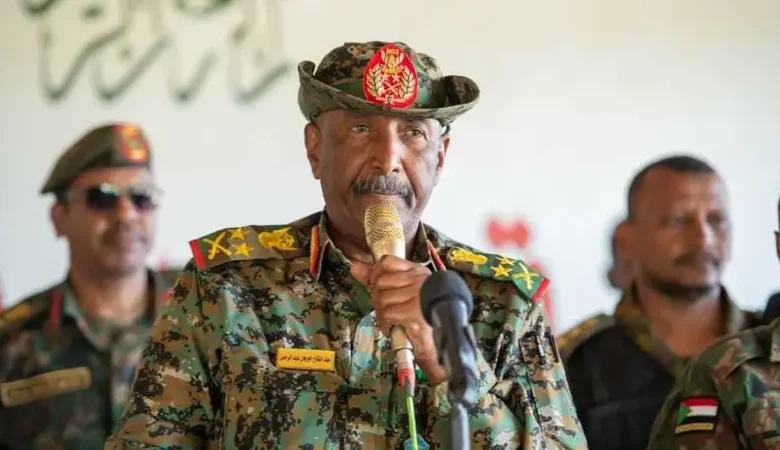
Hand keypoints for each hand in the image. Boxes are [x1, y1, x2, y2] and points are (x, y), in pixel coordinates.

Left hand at [351, 255, 447, 383]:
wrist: (445, 335)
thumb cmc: (424, 314)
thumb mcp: (402, 291)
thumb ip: (379, 277)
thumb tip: (354, 268)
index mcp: (417, 272)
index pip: (387, 262)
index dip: (374, 273)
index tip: (371, 283)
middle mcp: (418, 280)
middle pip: (381, 281)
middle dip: (377, 297)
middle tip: (384, 309)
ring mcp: (417, 295)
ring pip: (383, 298)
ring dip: (381, 313)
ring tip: (389, 320)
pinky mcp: (414, 313)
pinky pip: (388, 313)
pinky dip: (386, 322)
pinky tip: (392, 326)